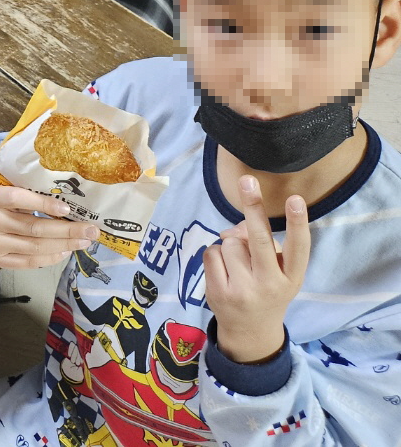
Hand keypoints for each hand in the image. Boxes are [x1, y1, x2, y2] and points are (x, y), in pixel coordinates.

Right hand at [0, 186, 99, 268]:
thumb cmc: (2, 202)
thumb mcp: (9, 190)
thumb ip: (31, 196)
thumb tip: (68, 208)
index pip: (17, 199)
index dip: (42, 204)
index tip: (67, 208)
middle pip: (33, 228)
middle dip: (66, 230)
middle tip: (90, 230)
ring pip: (35, 246)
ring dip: (64, 245)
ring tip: (83, 241)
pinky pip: (29, 262)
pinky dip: (51, 257)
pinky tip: (66, 251)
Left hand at [204, 175, 309, 362]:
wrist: (252, 331)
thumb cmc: (268, 289)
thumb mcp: (278, 272)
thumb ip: (263, 245)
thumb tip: (235, 228)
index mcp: (292, 278)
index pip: (298, 247)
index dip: (297, 222)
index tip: (296, 199)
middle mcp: (270, 284)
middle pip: (259, 239)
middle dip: (253, 207)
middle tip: (247, 179)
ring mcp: (243, 290)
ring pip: (230, 242)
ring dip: (231, 244)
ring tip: (239, 265)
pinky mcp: (219, 293)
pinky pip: (212, 252)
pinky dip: (216, 254)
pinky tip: (224, 270)